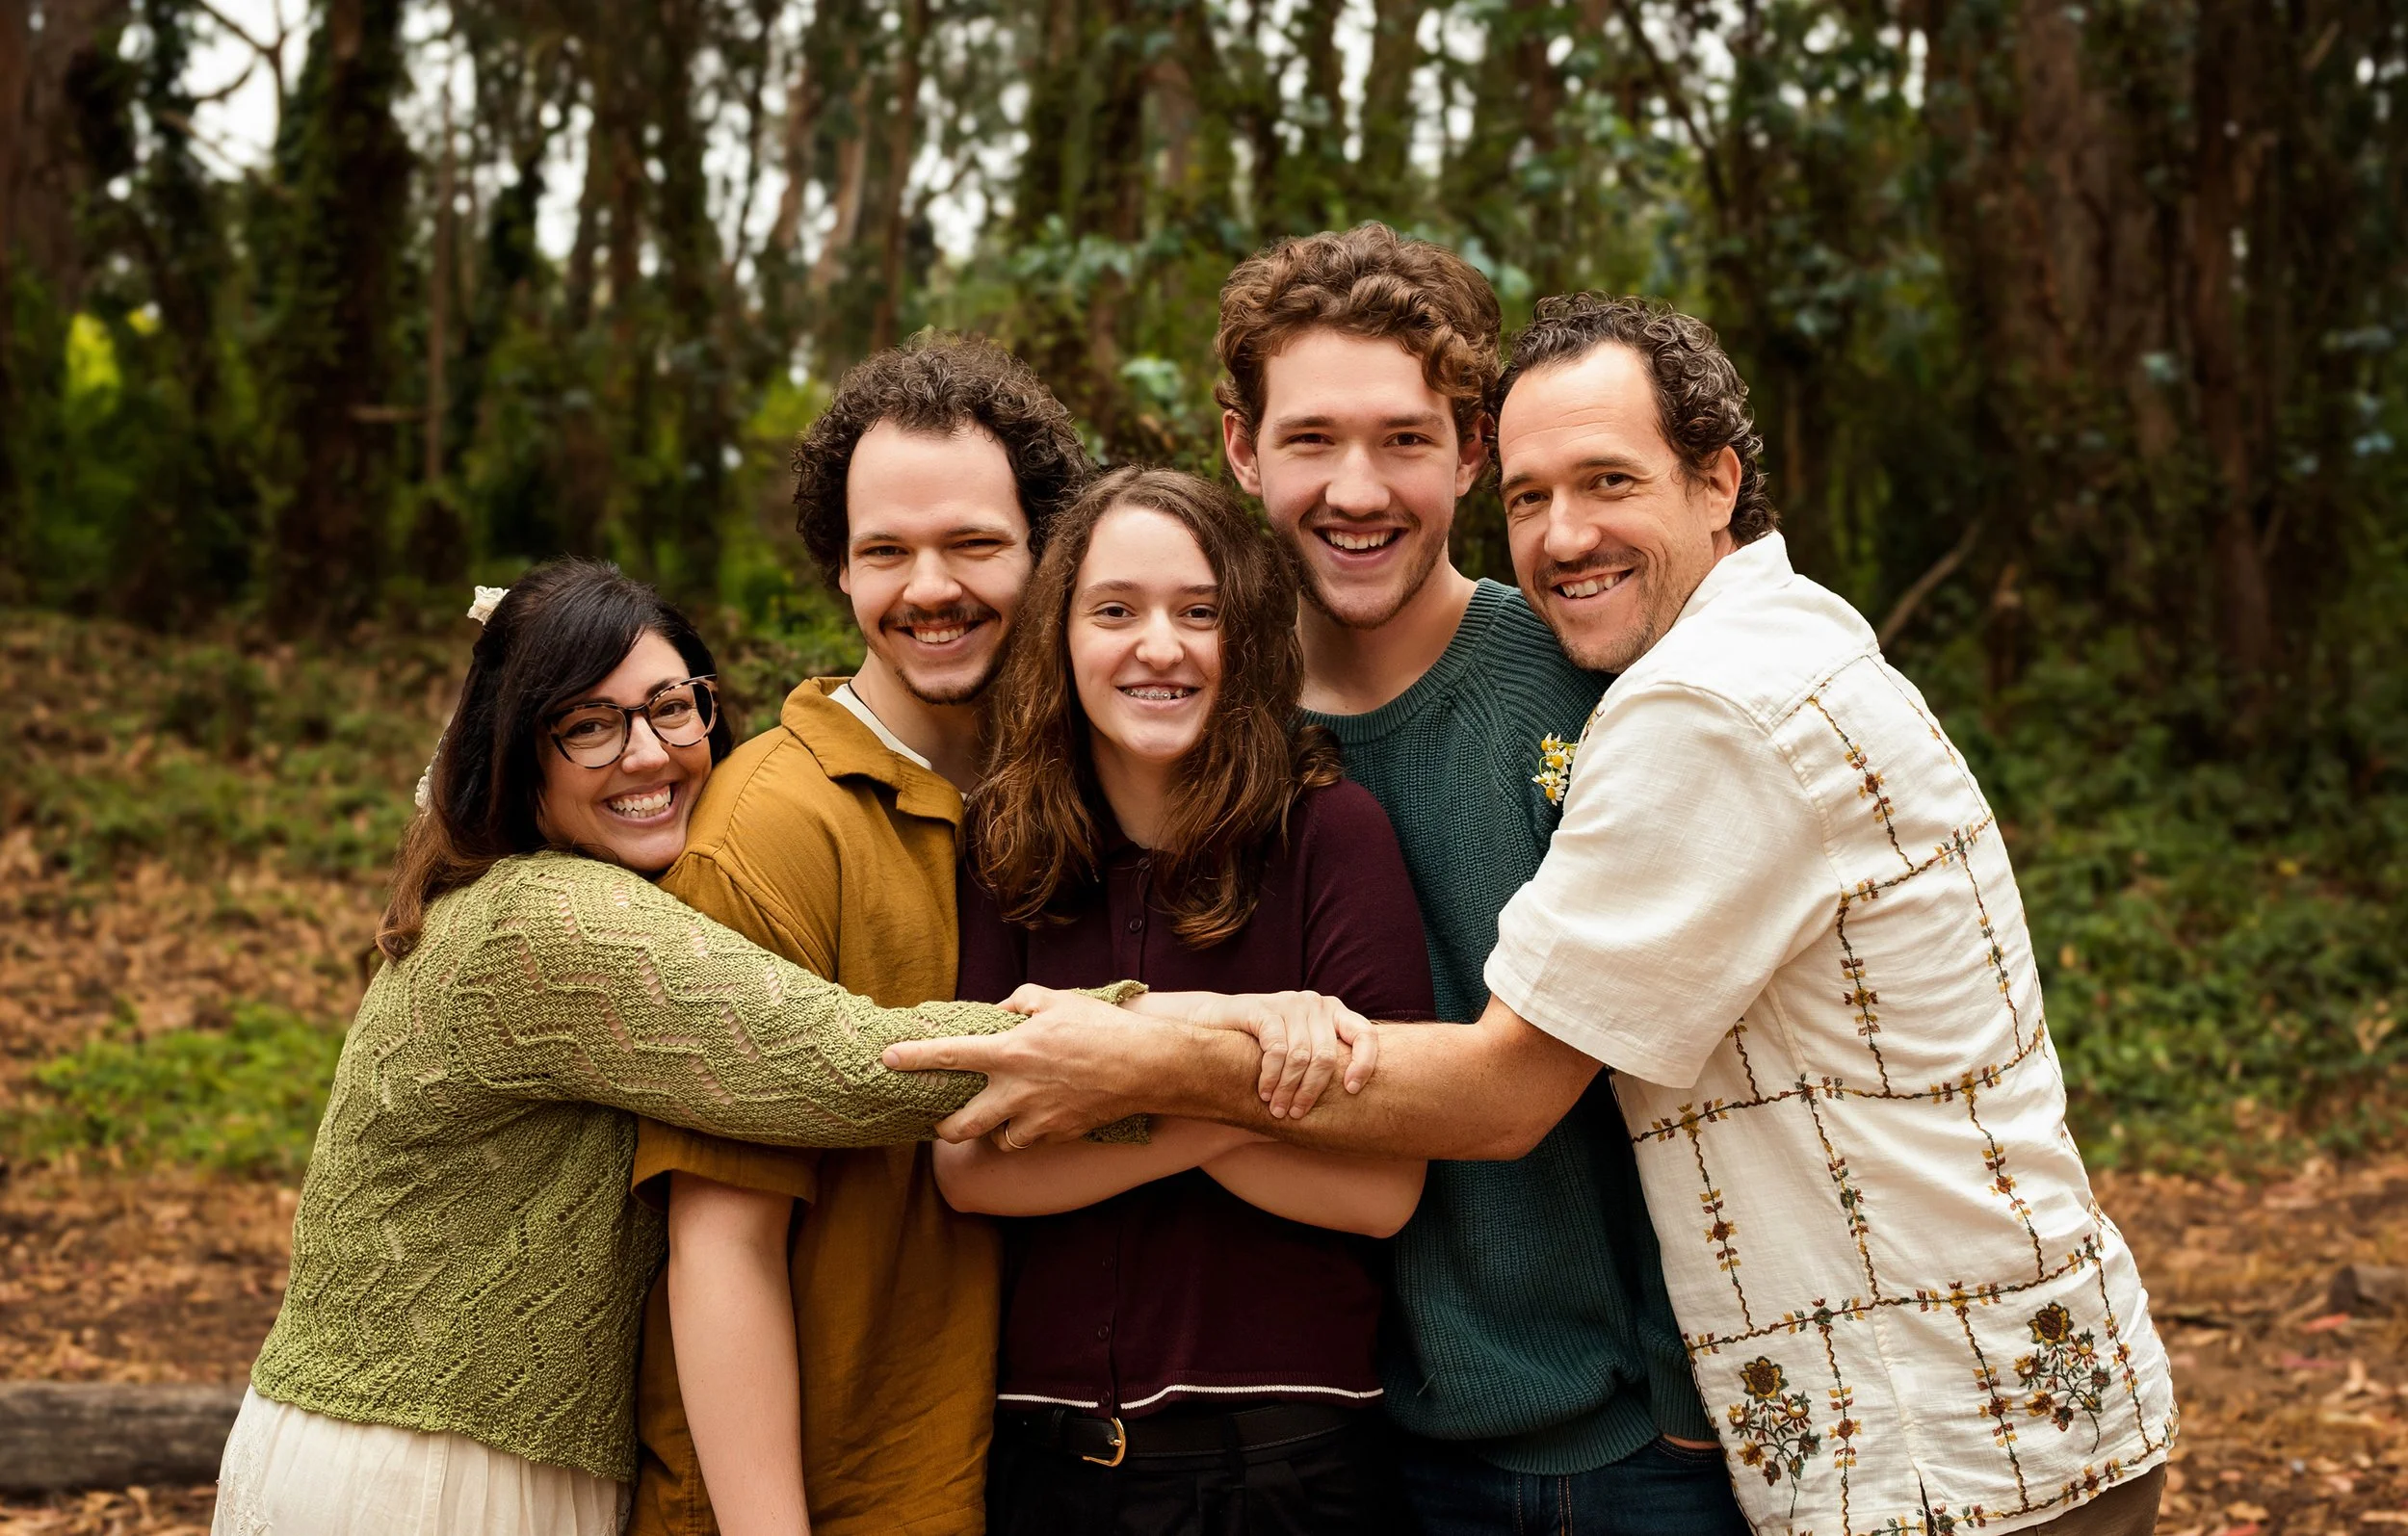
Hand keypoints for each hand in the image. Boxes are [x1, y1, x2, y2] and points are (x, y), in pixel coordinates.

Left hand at [884, 988, 1163, 1144]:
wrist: (1146, 1067)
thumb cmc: (1102, 1028)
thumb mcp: (1058, 1000)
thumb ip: (1020, 1003)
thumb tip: (1002, 1012)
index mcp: (1010, 1051)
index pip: (949, 1055)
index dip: (913, 1058)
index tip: (888, 1059)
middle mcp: (1016, 1091)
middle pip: (959, 1125)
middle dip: (944, 1126)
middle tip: (942, 1117)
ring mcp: (1036, 1119)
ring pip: (995, 1140)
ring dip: (992, 1130)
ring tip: (998, 1116)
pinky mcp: (1058, 1135)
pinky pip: (1029, 1140)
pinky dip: (1027, 1132)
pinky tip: (1037, 1116)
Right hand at [1177, 991, 1378, 1118]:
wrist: (1217, 1023)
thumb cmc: (1265, 1045)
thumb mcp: (1301, 1048)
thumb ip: (1323, 1060)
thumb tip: (1355, 1102)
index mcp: (1335, 1013)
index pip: (1366, 1035)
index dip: (1365, 1064)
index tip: (1353, 1091)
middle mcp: (1317, 1004)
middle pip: (1326, 1056)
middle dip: (1311, 1091)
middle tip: (1295, 1114)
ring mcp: (1292, 1002)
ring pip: (1300, 1057)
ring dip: (1288, 1090)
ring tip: (1277, 1109)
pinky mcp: (1265, 1008)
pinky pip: (1276, 1050)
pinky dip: (1271, 1076)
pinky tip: (1263, 1092)